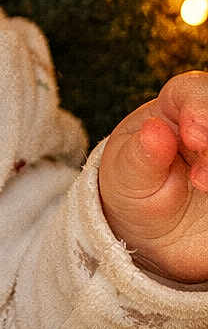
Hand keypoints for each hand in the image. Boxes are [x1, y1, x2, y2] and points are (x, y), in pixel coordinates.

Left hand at [98, 70, 207, 283]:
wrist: (159, 237)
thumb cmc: (138, 194)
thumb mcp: (127, 179)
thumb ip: (139, 157)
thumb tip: (154, 130)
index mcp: (176, 108)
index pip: (193, 91)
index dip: (199, 109)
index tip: (193, 137)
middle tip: (202, 178)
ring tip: (203, 186)